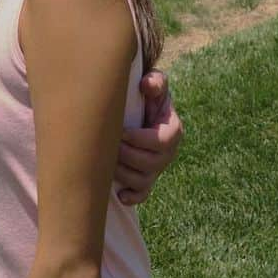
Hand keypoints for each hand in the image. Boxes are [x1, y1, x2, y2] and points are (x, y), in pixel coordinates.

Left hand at [116, 69, 183, 204]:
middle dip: (128, 156)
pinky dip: (132, 196)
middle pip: (152, 163)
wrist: (137, 108)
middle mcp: (167, 152)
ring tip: (106, 160)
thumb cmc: (143, 94)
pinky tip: (120, 194)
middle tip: (109, 146)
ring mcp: (157, 167)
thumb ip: (155, 81)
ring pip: (143, 180)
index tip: (123, 132)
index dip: (143, 139)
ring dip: (123, 173)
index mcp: (171, 129)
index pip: (163, 141)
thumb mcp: (153, 84)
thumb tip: (147, 85)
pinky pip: (142, 193)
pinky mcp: (146, 178)